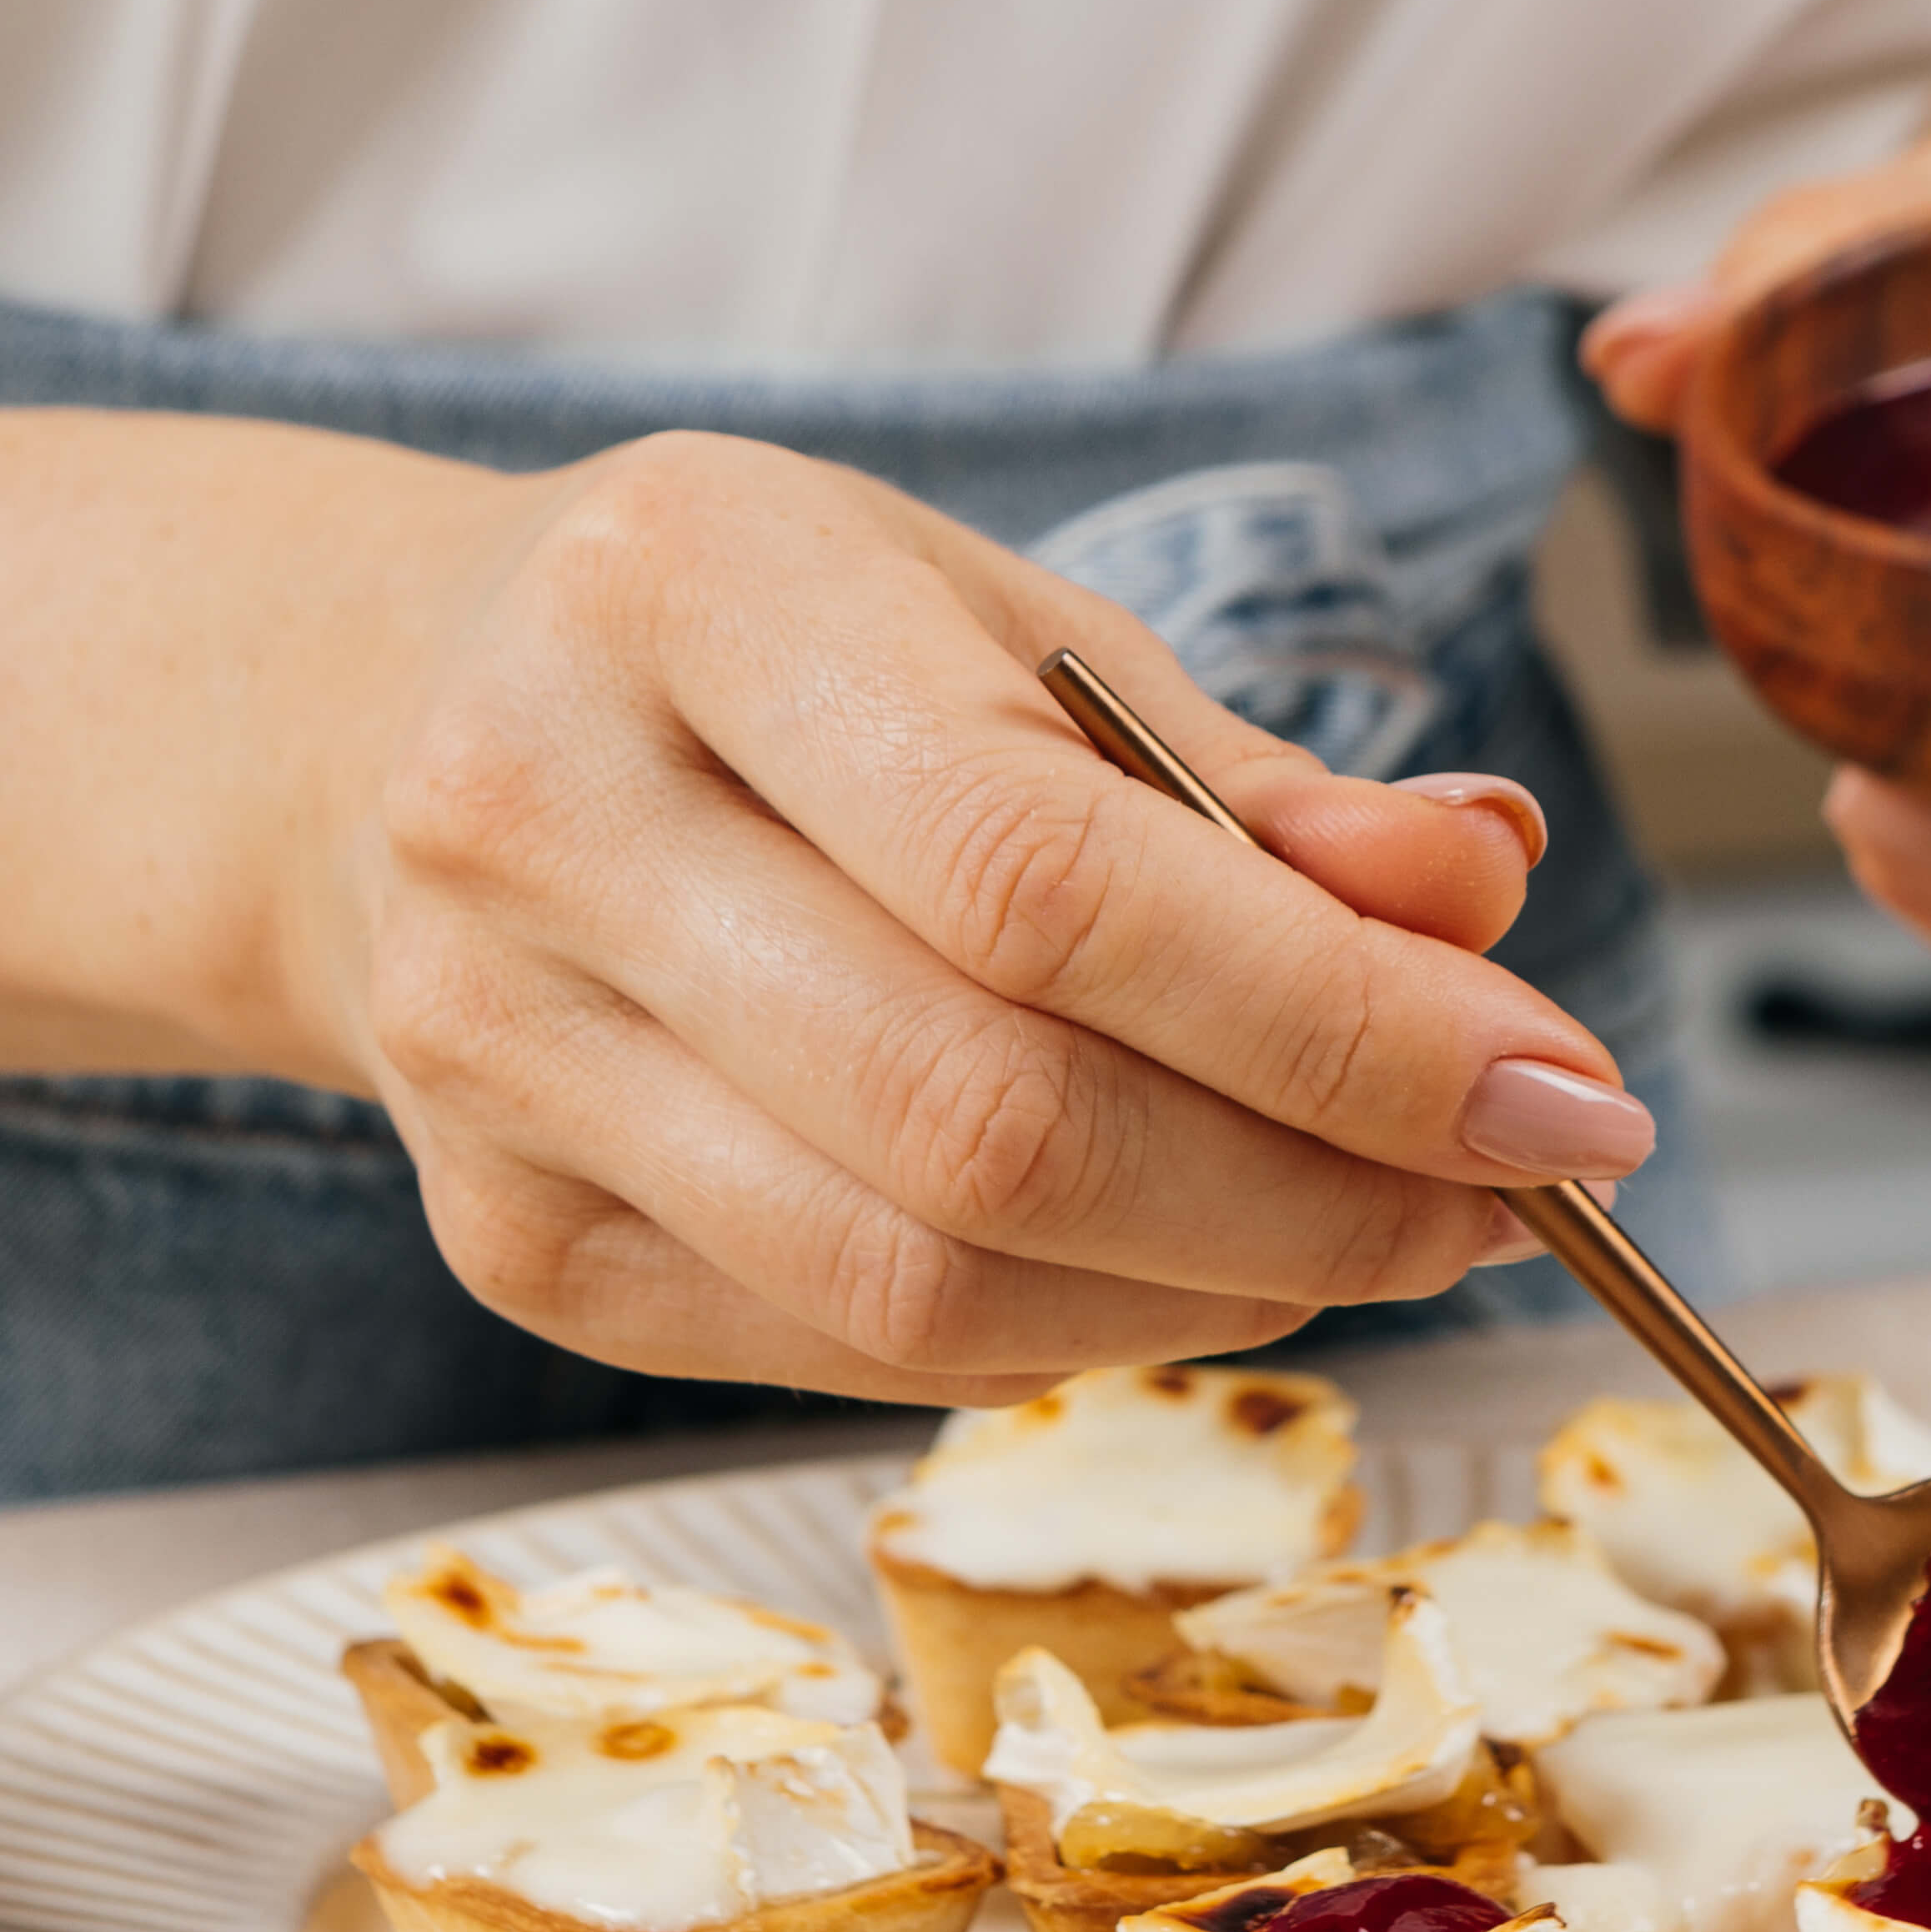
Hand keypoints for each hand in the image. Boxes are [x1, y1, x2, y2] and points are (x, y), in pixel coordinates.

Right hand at [0, 387, 1636, 1407]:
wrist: (367, 733)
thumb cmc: (750, 657)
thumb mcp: (994, 621)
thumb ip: (1244, 781)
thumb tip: (1486, 902)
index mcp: (680, 589)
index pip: (1049, 876)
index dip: (1339, 1023)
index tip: (1563, 1093)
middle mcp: (537, 817)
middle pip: (987, 1113)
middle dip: (1314, 1190)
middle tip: (1507, 1193)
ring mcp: (487, 1055)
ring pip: (921, 1276)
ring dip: (1216, 1287)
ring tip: (1376, 1227)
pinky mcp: (499, 1239)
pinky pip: (850, 1342)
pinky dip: (1070, 1324)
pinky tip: (1181, 1253)